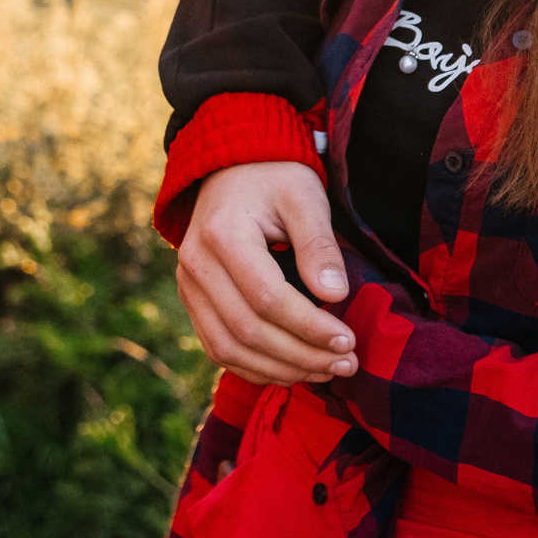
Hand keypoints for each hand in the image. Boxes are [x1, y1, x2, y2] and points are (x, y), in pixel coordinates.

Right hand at [174, 162, 355, 385]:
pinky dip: (255, 367)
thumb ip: (319, 245)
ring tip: (325, 371)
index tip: (348, 341)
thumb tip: (336, 296)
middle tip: (347, 364)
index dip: (310, 327)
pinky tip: (292, 370)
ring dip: (279, 369)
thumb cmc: (275, 178)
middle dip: (301, 356)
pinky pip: (218, 347)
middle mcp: (195, 264)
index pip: (267, 298)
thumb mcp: (305, 198)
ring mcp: (188, 285)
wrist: (234, 167)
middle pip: (248, 331)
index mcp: (222, 234)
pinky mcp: (192, 300)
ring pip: (229, 349)